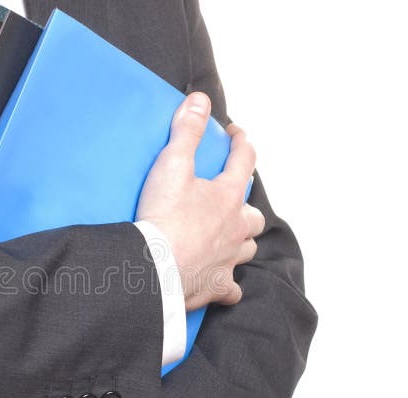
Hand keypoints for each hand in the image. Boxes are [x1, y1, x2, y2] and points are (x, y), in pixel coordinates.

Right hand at [137, 92, 264, 309]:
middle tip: (230, 201)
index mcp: (228, 197)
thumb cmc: (164, 217)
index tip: (236, 135)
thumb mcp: (172, 165)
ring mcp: (229, 259)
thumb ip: (187, 131)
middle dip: (245, 206)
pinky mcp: (217, 286)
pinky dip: (228, 283)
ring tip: (227, 237)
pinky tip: (221, 280)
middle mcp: (236, 229)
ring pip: (248, 249)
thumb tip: (201, 100)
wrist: (154, 268)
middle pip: (254, 216)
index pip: (244, 161)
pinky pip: (232, 288)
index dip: (241, 143)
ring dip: (240, 241)